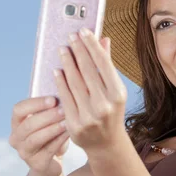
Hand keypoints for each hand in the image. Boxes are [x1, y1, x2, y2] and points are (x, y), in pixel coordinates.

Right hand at [9, 97, 68, 175]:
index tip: (53, 99)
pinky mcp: (36, 164)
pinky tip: (70, 133)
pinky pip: (48, 150)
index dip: (35, 103)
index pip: (18, 109)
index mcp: (17, 123)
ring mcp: (24, 153)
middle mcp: (16, 138)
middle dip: (47, 116)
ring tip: (67, 121)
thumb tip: (63, 88)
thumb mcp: (49, 121)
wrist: (52, 163)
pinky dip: (59, 140)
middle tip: (64, 109)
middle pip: (28, 124)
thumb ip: (50, 108)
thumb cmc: (52, 136)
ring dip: (53, 128)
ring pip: (36, 138)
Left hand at [54, 28, 127, 152]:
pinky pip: (64, 97)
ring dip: (66, 63)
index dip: (92, 45)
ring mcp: (89, 116)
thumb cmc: (111, 111)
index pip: (103, 63)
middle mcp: (105, 105)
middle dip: (78, 50)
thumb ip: (107, 65)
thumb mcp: (114, 90)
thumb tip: (103, 39)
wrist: (106, 144)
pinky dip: (60, 82)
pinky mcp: (74, 124)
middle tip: (70, 36)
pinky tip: (57, 70)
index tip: (84, 31)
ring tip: (62, 49)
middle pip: (87, 70)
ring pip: (74, 82)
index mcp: (118, 94)